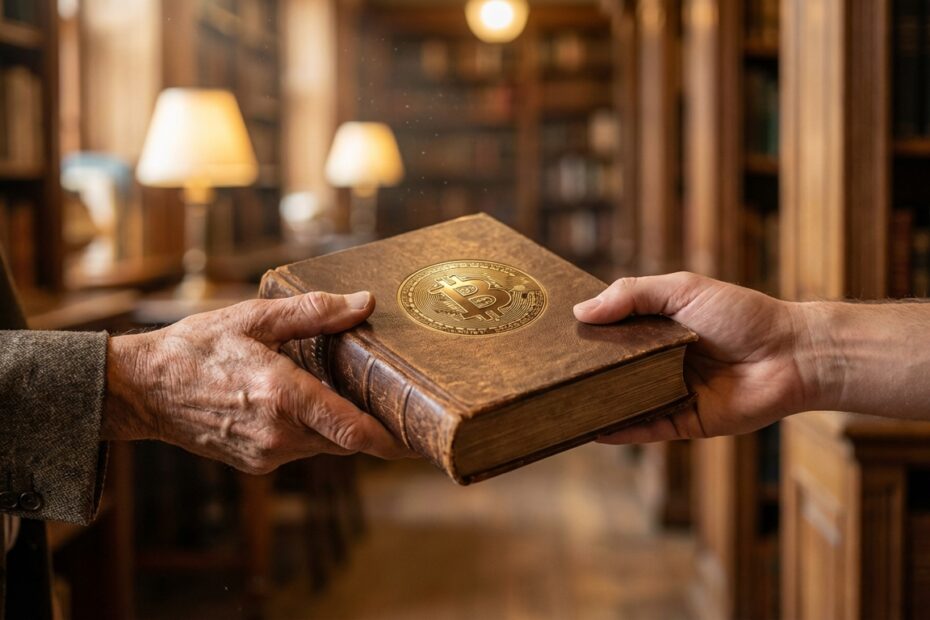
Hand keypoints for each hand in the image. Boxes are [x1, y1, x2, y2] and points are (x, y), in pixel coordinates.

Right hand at [103, 291, 412, 473]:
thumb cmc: (196, 348)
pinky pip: (299, 449)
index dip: (392, 440)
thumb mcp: (255, 318)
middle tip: (393, 402)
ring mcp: (266, 454)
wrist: (140, 389)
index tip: (420, 440)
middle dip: (370, 425)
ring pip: (324, 446)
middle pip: (345, 440)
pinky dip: (311, 430)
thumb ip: (314, 313)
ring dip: (338, 425)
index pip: (354, 432)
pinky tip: (305, 403)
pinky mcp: (255, 463)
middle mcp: (278, 435)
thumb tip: (363, 302)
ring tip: (346, 393)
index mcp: (283, 398)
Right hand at [573, 272, 820, 442]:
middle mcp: (660, 363)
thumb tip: (581, 312)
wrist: (792, 354)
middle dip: (583, 374)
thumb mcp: (683, 289)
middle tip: (545, 374)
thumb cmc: (742, 314)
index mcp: (658, 329)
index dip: (585, 335)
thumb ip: (633, 295)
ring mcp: (671, 394)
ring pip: (625, 402)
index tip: (551, 337)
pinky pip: (647, 429)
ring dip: (597, 405)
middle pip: (613, 371)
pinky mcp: (685, 422)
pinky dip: (621, 431)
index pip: (612, 333)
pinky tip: (593, 430)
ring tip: (558, 406)